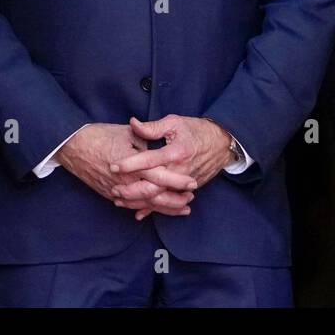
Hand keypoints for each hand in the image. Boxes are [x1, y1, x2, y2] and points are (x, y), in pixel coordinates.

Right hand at [57, 123, 197, 217]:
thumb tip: (162, 148)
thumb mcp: (128, 133)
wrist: (72, 145)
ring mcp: (116, 190)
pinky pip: (129, 205)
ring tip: (179, 208)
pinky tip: (154, 211)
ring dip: (162, 208)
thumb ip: (147, 141)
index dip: (177, 181)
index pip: (160, 177)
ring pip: (143, 204)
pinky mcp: (109, 193)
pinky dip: (143, 209)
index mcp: (133, 165)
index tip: (192, 183)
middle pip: (154, 196)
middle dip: (174, 200)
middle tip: (190, 199)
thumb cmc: (100, 135)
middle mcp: (126, 181)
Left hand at [108, 115, 234, 213]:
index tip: (113, 166)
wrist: (222, 143)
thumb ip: (152, 127)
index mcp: (175, 152)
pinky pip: (168, 202)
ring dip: (138, 201)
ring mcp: (184, 183)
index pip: (149, 160)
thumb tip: (133, 124)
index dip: (130, 164)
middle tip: (113, 189)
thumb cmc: (197, 130)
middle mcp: (180, 170)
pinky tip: (138, 212)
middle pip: (152, 187)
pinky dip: (153, 209)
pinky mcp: (188, 189)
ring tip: (119, 201)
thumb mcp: (175, 122)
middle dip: (131, 190)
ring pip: (159, 198)